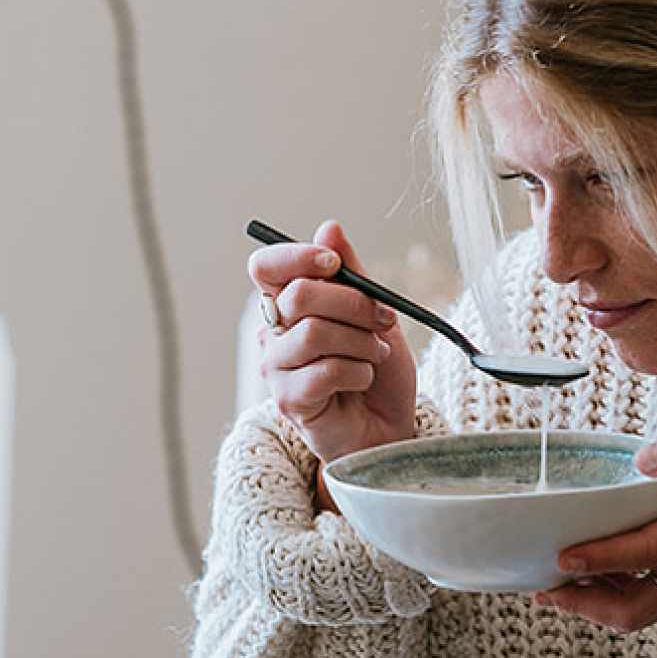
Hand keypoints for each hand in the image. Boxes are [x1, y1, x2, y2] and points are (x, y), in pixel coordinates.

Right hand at [249, 222, 420, 485]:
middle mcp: (274, 335)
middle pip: (297, 296)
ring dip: (359, 342)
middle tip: (381, 320)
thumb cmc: (378, 375)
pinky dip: (357, 372)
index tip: (333, 265)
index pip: (266, 268)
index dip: (297, 257)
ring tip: (376, 355)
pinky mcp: (289, 402)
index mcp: (288, 307)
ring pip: (312, 333)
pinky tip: (363, 381)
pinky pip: (324, 371)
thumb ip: (351, 274)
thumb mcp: (374, 314)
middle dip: (352, 304)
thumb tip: (329, 228)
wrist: (390, 429)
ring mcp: (277, 370)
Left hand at [535, 430, 656, 630]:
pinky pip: (654, 606)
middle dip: (581, 606)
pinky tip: (602, 576)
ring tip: (557, 586)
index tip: (560, 558)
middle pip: (629, 612)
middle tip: (543, 590)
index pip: (640, 555)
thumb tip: (644, 457)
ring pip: (637, 615)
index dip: (597, 560)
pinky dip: (622, 596)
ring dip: (595, 604)